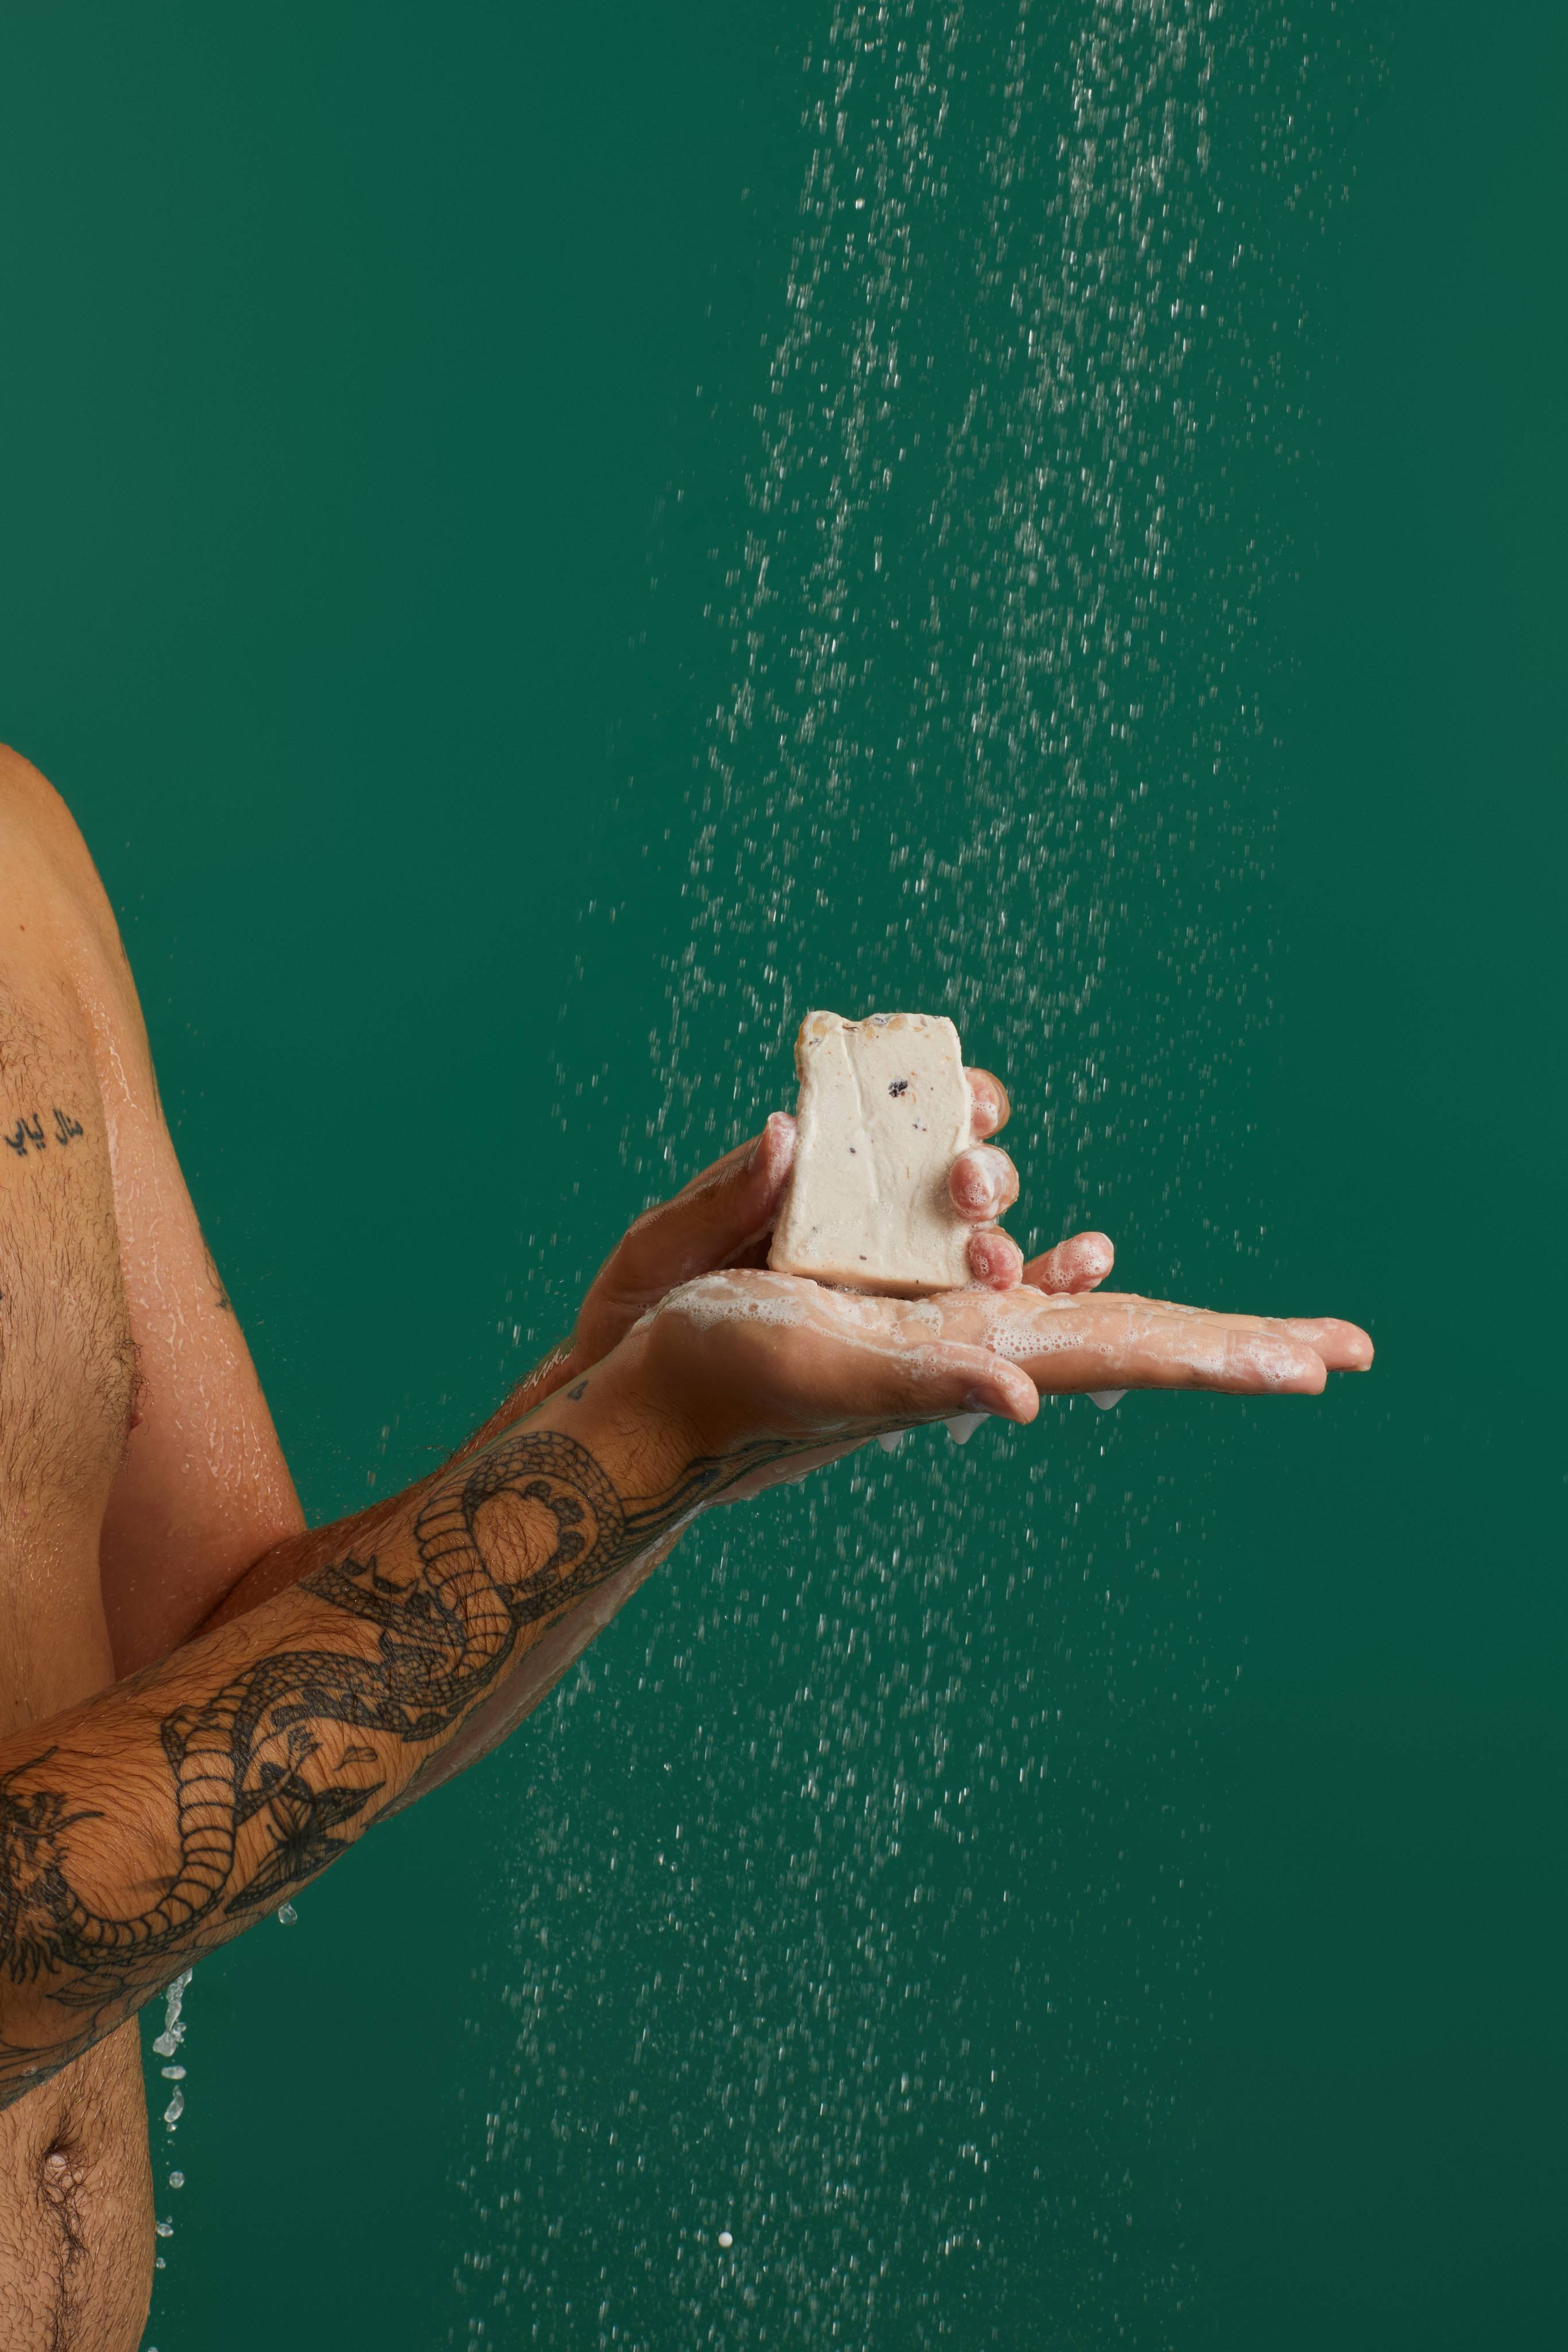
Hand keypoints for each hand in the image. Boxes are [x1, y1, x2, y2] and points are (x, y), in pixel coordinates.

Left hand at [567, 1066, 1071, 1371]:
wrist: (629, 1403)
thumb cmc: (639, 1307)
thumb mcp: (661, 1248)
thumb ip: (721, 1199)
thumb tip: (786, 1131)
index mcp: (817, 1179)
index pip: (899, 1120)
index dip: (945, 1099)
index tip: (962, 1100)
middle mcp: (869, 1224)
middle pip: (955, 1180)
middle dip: (978, 1174)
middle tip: (961, 1187)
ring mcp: (892, 1287)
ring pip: (976, 1247)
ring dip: (1007, 1242)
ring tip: (998, 1261)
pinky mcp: (906, 1346)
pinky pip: (984, 1322)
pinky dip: (1044, 1295)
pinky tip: (1085, 1272)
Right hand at [585, 1268, 1373, 1506]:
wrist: (640, 1402)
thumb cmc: (721, 1388)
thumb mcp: (820, 1372)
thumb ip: (922, 1380)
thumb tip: (1026, 1397)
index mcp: (980, 1358)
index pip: (1131, 1350)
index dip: (1226, 1354)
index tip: (1331, 1363)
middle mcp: (978, 1343)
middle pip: (1134, 1333)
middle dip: (1230, 1341)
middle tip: (1339, 1353)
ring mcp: (937, 1319)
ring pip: (1066, 1293)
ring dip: (1138, 1291)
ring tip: (1195, 1313)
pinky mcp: (888, 1293)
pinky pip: (992, 1269)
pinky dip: (1049, 1260)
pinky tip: (1079, 1253)